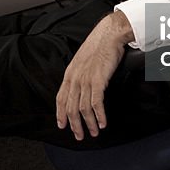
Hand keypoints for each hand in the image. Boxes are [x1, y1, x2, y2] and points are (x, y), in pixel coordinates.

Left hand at [56, 11, 132, 139]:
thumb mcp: (83, 60)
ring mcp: (85, 79)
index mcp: (70, 73)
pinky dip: (99, 115)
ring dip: (89, 123)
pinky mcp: (98, 80)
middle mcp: (75, 78)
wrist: (109, 34)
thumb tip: (82, 86)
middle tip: (80, 135)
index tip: (62, 125)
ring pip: (82, 108)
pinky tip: (102, 123)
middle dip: (75, 125)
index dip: (60, 114)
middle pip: (70, 107)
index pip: (60, 98)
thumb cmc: (99, 45)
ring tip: (94, 132)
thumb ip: (80, 73)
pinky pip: (96, 103)